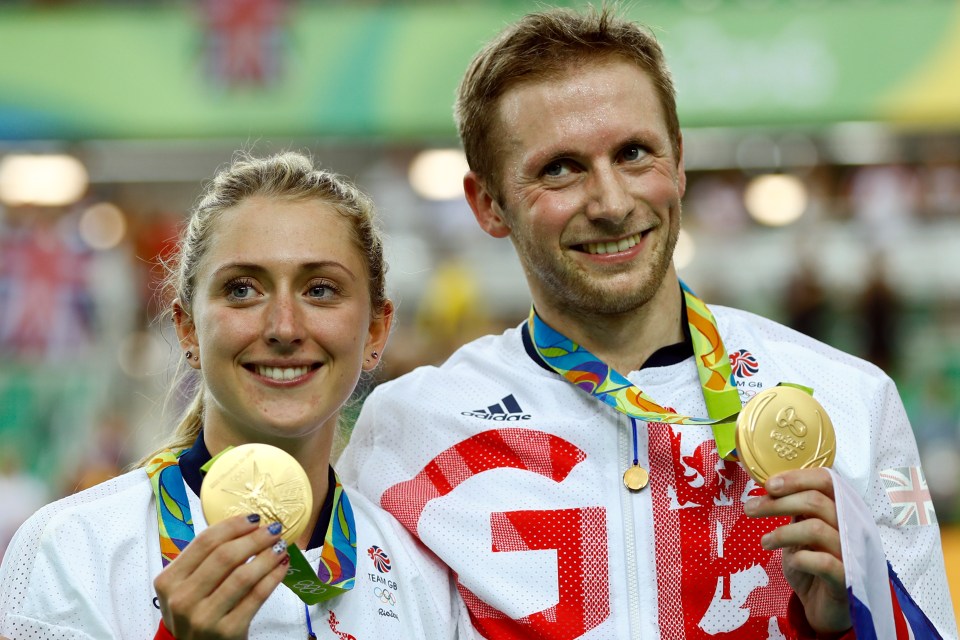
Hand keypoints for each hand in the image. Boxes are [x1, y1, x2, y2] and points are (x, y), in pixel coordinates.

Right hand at [153, 514, 289, 639]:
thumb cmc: (195, 612)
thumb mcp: (187, 586)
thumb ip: (206, 560)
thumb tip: (248, 526)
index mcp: (168, 581)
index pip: (204, 542)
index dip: (233, 525)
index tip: (255, 518)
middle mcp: (182, 599)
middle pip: (225, 556)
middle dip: (255, 538)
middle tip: (274, 529)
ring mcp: (203, 617)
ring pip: (242, 575)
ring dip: (267, 555)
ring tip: (280, 546)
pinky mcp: (227, 631)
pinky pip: (256, 596)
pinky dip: (273, 577)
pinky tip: (281, 566)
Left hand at [744, 468, 850, 634]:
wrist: (825, 607)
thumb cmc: (812, 564)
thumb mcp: (800, 532)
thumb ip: (795, 510)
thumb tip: (769, 487)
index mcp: (842, 510)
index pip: (827, 480)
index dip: (797, 478)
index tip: (768, 485)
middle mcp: (852, 527)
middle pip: (816, 501)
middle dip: (778, 503)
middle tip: (750, 509)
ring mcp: (852, 553)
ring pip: (816, 529)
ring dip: (783, 533)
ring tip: (765, 541)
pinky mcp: (848, 580)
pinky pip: (824, 562)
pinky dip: (801, 558)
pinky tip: (791, 561)